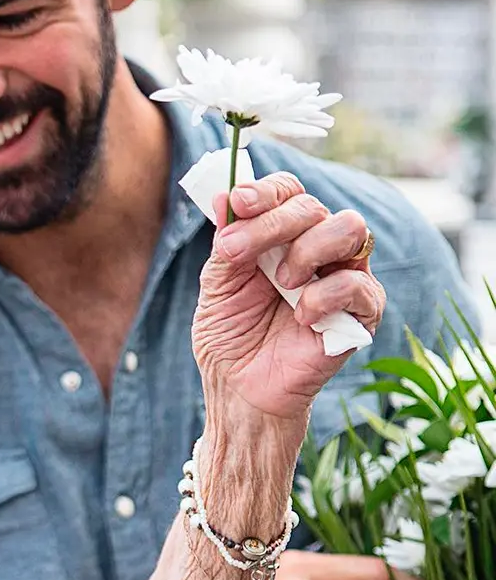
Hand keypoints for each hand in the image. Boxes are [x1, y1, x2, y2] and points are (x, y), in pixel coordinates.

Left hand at [192, 173, 385, 430]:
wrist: (239, 387)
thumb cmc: (229, 334)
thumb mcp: (217, 283)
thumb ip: (227, 240)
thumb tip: (227, 194)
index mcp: (282, 237)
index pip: (288, 193)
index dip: (266, 191)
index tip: (238, 202)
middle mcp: (317, 249)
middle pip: (313, 207)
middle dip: (272, 224)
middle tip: (237, 254)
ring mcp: (343, 276)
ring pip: (349, 228)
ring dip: (306, 250)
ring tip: (282, 283)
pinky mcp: (362, 312)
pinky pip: (359, 283)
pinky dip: (325, 295)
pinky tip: (301, 316)